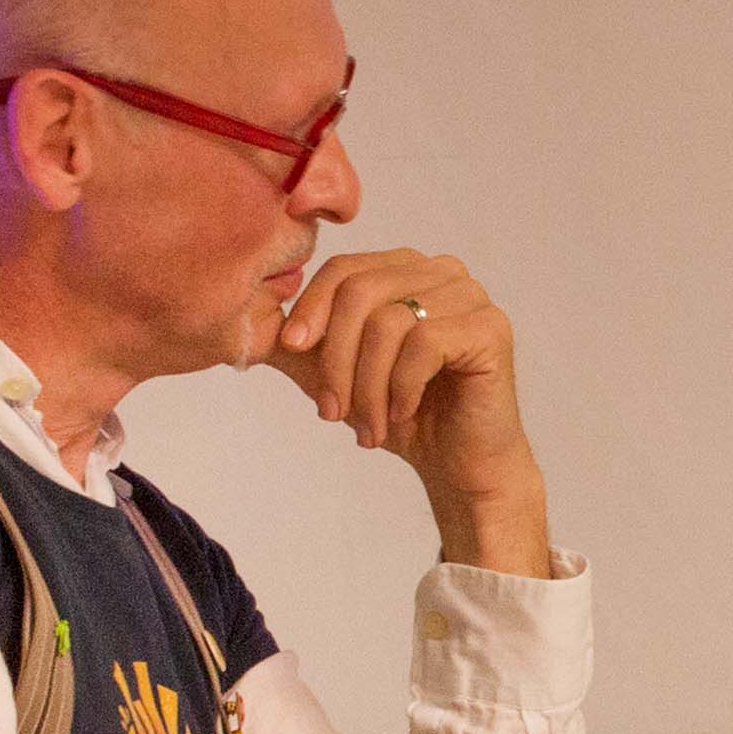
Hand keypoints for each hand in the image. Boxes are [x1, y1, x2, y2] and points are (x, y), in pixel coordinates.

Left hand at [268, 246, 554, 568]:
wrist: (461, 465)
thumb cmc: (403, 415)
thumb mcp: (337, 375)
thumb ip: (298, 345)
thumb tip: (240, 319)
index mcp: (407, 268)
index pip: (344, 269)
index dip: (311, 308)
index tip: (293, 352)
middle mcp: (443, 272)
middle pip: (361, 292)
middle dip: (336, 358)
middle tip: (331, 412)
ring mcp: (472, 297)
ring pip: (389, 322)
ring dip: (368, 384)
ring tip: (369, 427)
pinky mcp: (491, 329)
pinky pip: (424, 346)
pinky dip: (402, 388)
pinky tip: (403, 414)